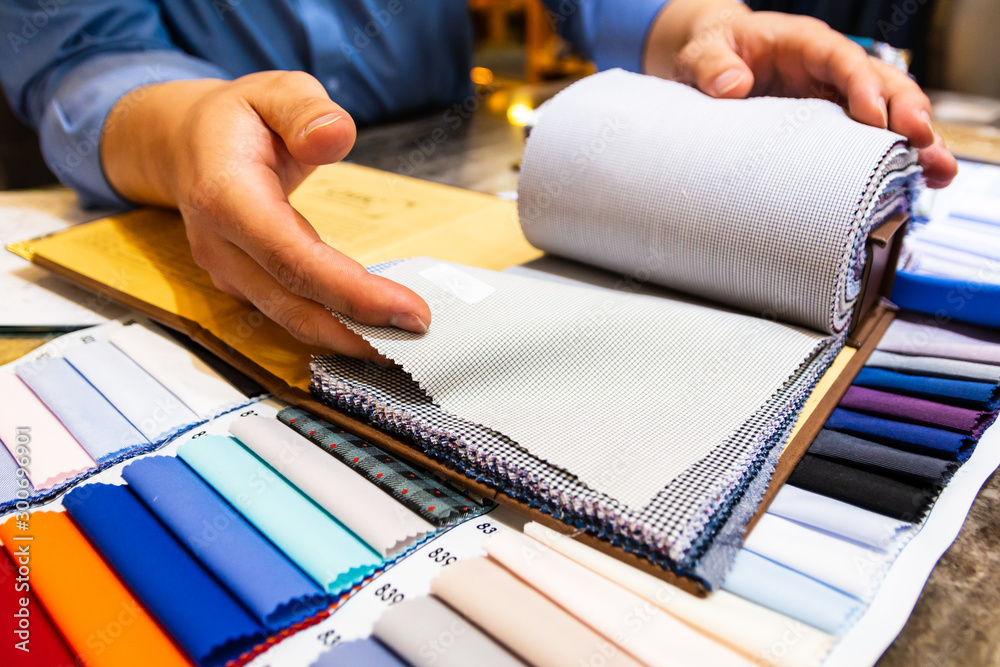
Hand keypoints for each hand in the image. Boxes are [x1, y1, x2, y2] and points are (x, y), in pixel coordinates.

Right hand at [101, 71, 430, 359]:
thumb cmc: (235, 118)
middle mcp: (221, 244)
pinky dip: (331, 326)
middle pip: (292, 303)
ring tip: (405, 342)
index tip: (407, 311)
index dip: (350, 292)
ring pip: (289, 318)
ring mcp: (227, 270)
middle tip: (420, 335)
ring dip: (348, 337)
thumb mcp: (273, 91)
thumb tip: (334, 136)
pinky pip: (289, 312)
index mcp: (226, 196)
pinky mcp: (242, 284)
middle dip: (358, 330)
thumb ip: (305, 110)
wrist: (182, 143)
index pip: (292, 257)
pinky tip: (372, 330)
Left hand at [645, 0, 956, 187]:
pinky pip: (871, 137)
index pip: (842, 59)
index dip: (861, 86)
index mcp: (804, 44)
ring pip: (887, 113)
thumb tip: (733, 86)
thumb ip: (712, 66)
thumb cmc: (713, 51)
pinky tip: (920, 180)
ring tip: (938, 170)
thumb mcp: (704, 52)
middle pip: (880, 83)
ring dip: (915, 140)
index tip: (874, 116)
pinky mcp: (834, 122)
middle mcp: (830, 69)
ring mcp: (836, 96)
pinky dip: (895, 157)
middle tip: (924, 143)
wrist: (711, 62)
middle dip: (906, 111)